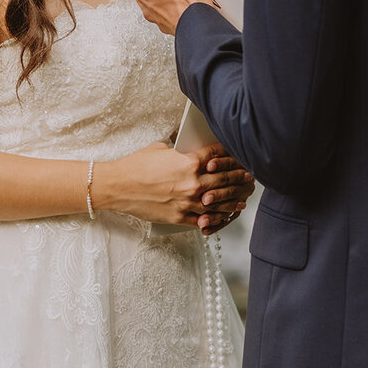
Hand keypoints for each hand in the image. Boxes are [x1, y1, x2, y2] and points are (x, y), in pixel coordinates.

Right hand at [94, 141, 253, 227]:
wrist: (118, 187)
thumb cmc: (136, 166)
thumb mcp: (160, 149)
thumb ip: (179, 150)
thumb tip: (188, 147)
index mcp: (188, 162)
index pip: (218, 157)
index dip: (231, 155)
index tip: (238, 155)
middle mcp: (192, 183)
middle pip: (223, 180)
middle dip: (238, 178)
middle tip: (249, 177)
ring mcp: (187, 202)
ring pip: (219, 203)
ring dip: (233, 201)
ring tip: (242, 200)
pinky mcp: (180, 217)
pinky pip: (204, 220)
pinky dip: (216, 219)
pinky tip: (223, 217)